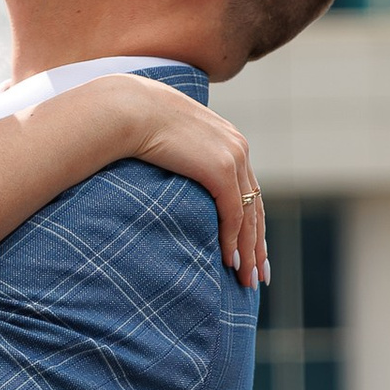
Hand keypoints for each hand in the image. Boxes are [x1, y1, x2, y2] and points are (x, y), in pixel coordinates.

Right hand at [117, 83, 268, 287]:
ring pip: (249, 216)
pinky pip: (233, 214)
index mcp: (229, 140)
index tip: (253, 250)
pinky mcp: (220, 170)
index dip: (252, 224)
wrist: (129, 109)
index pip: (248, 191)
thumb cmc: (135, 123)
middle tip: (260, 276)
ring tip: (248, 280)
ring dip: (249, 252)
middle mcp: (238, 148)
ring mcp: (233, 158)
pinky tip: (231, 263)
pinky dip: (233, 241)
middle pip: (256, 207)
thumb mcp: (168, 141)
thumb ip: (181, 158)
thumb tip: (170, 176)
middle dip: (258, 245)